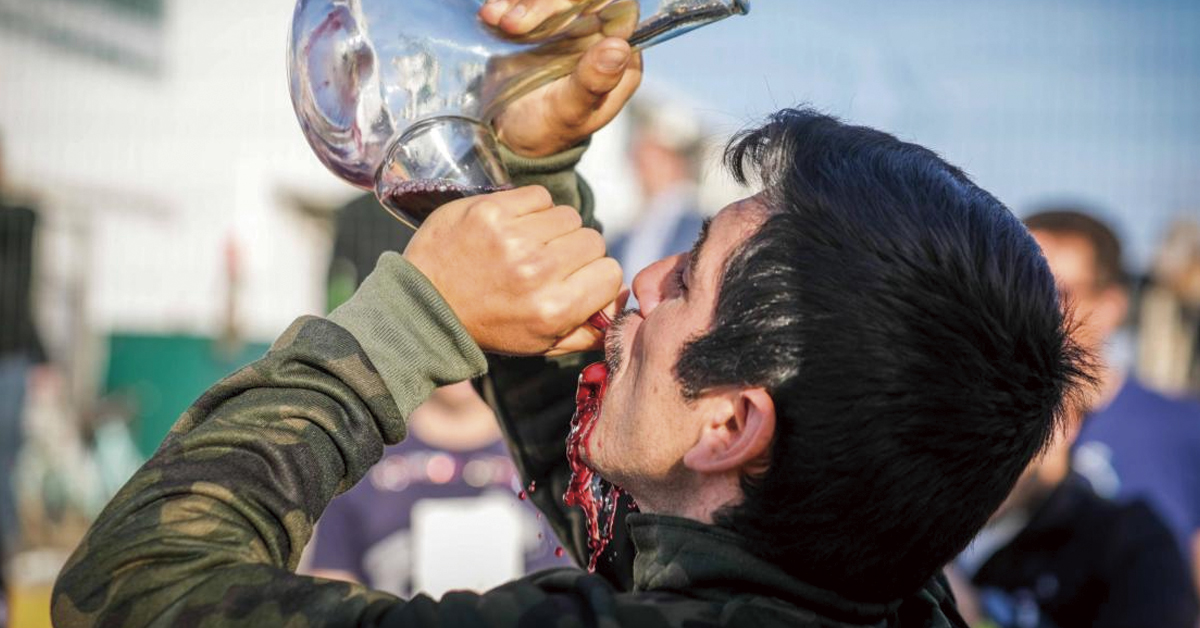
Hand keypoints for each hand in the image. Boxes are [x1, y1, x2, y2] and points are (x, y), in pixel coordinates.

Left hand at [404, 186, 622, 355]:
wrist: (425, 304)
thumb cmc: (489, 326)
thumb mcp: (540, 344)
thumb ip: (588, 332)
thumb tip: (626, 307)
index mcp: (554, 309)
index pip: (611, 272)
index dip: (596, 276)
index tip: (575, 281)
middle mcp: (537, 272)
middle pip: (593, 241)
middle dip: (575, 252)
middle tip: (546, 264)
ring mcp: (513, 238)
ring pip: (567, 216)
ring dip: (552, 229)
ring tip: (525, 247)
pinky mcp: (491, 210)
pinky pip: (539, 196)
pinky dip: (530, 209)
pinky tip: (511, 228)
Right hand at [479, 1, 642, 156]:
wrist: (509, 135)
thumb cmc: (547, 129)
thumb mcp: (568, 111)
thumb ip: (594, 82)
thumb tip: (620, 48)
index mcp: (622, 61)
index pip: (619, 12)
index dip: (587, 5)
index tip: (554, 14)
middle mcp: (602, 38)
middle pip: (580, 0)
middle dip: (542, 5)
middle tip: (512, 25)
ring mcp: (572, 27)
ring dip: (521, 2)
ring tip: (495, 19)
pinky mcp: (545, 22)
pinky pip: (529, 1)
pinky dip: (507, 3)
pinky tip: (490, 16)